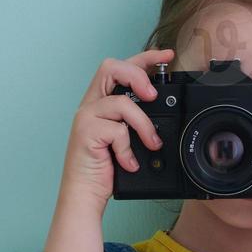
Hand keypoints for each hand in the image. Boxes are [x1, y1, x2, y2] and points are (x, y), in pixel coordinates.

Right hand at [59, 49, 174, 209]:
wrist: (84, 195)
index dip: (145, 58)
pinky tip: (128, 162)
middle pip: (110, 67)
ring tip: (151, 144)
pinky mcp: (86, 133)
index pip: (120, 68)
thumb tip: (163, 115)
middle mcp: (90, 105)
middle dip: (137, 75)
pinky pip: (118, 131)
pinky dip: (128, 150)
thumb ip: (135, 122)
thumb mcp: (125, 141)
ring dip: (143, 125)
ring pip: (121, 103)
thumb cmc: (104, 169)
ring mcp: (86, 118)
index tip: (167, 56)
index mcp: (100, 103)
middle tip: (153, 96)